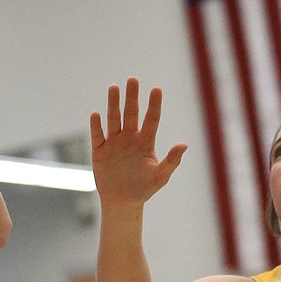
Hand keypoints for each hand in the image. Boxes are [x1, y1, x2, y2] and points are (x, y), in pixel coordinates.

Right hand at [90, 80, 185, 207]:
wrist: (122, 201)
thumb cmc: (144, 189)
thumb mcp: (160, 176)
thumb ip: (171, 160)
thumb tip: (184, 144)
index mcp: (146, 141)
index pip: (151, 119)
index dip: (154, 104)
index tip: (156, 89)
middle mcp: (130, 138)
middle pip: (131, 113)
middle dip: (132, 97)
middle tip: (132, 80)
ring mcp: (114, 142)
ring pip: (114, 119)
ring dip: (113, 104)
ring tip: (114, 87)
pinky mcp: (100, 150)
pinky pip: (98, 135)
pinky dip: (96, 125)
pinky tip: (96, 114)